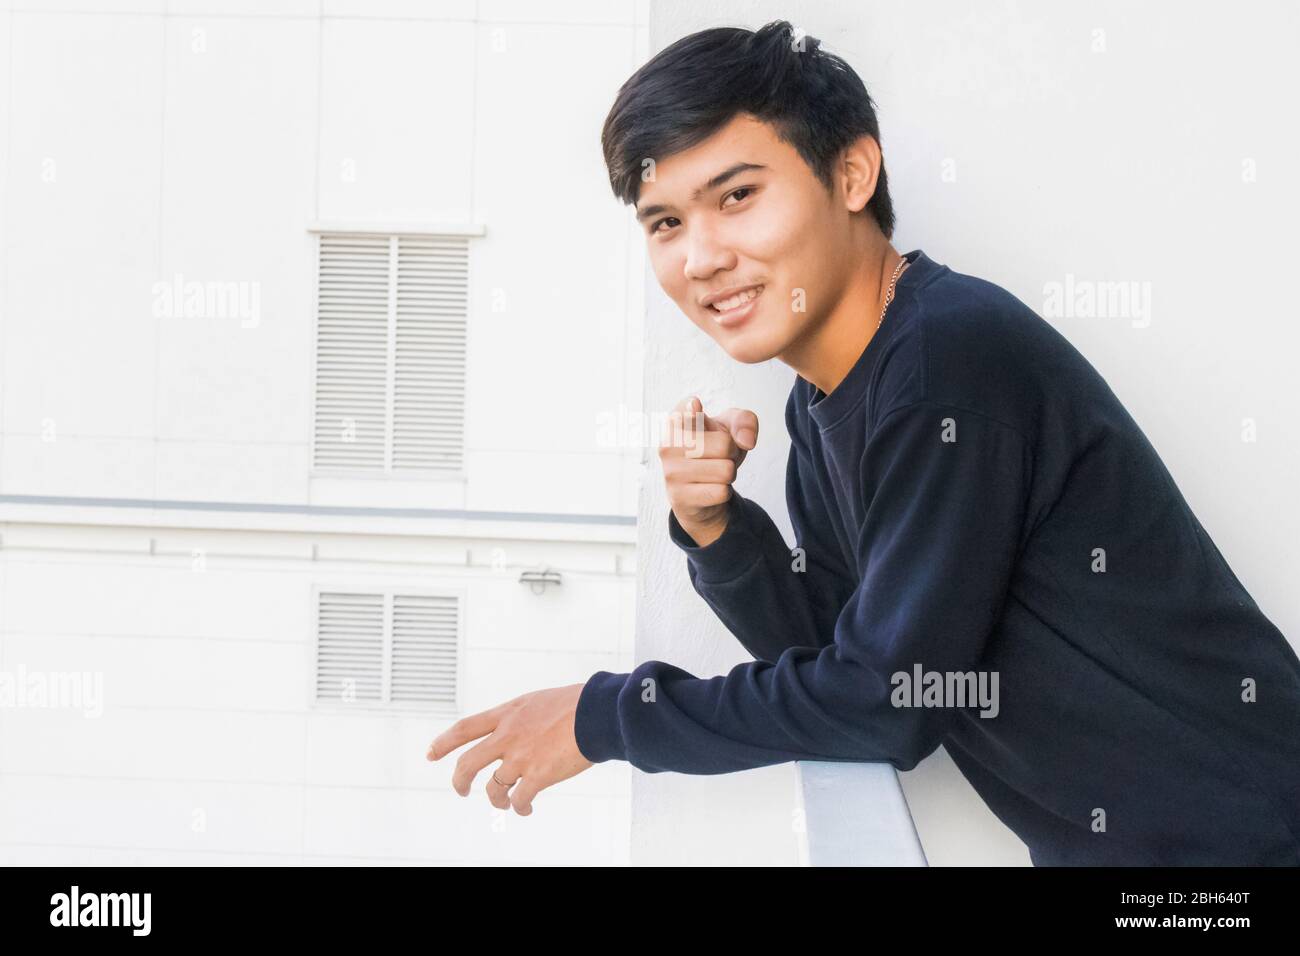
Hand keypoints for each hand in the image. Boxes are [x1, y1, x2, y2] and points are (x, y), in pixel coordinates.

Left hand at [426, 683, 592, 814]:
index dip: (444, 742)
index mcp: (507, 713)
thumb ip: (520, 718)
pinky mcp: (537, 776)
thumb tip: (516, 732)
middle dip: (459, 781)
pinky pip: (519, 800)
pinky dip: (520, 808)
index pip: (465, 728)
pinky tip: (525, 809)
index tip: (430, 754)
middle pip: (468, 763)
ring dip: (496, 800)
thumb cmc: (577, 704)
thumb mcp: (537, 702)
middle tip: (461, 790)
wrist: (597, 713)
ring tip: (505, 803)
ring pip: (493, 788)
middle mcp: (508, 735)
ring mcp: (520, 757)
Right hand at [661, 394, 757, 545]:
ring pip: (726, 471)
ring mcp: (671, 472)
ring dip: (729, 473)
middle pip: (724, 445)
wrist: (701, 491)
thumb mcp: (730, 429)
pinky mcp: (679, 497)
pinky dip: (724, 492)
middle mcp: (668, 445)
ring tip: (714, 471)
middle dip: (731, 451)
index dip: (691, 409)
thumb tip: (746, 441)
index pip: (683, 413)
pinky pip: (722, 492)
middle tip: (718, 455)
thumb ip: (744, 422)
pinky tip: (709, 489)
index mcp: (676, 422)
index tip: (695, 405)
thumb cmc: (714, 451)